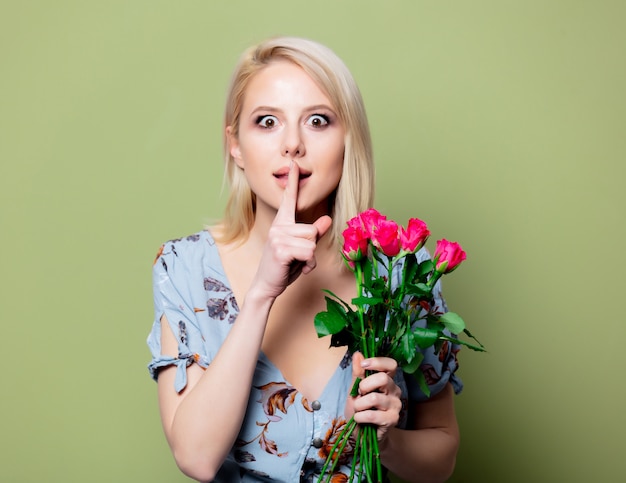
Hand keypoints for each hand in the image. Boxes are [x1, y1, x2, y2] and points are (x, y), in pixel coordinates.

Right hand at [251, 161, 331, 299]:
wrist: (267, 285)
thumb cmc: (284, 267)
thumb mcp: (302, 249)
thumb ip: (314, 234)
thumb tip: (327, 219)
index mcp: (282, 223)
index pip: (289, 199)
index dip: (292, 182)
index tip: (294, 164)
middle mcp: (278, 227)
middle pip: (312, 230)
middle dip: (311, 247)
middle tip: (297, 257)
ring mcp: (277, 237)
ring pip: (311, 242)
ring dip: (309, 257)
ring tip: (296, 262)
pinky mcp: (280, 249)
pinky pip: (308, 252)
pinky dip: (308, 264)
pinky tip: (296, 267)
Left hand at [346, 352, 402, 443]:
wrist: (363, 434)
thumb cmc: (360, 410)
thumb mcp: (355, 390)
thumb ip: (358, 373)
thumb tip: (358, 353)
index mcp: (387, 380)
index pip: (391, 364)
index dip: (377, 362)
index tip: (364, 365)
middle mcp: (395, 390)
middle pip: (382, 378)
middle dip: (364, 386)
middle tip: (359, 394)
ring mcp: (396, 405)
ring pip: (374, 398)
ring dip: (359, 405)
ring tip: (358, 410)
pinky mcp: (393, 420)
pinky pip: (372, 415)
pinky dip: (360, 417)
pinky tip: (359, 419)